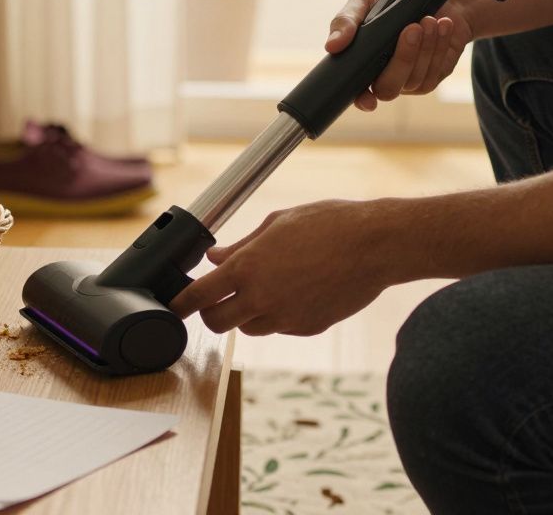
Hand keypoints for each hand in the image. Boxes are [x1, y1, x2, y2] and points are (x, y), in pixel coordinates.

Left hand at [169, 199, 419, 336]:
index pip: (199, 297)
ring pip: (248, 329)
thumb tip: (216, 257)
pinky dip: (277, 315)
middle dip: (212, 313)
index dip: (182, 304)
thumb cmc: (329, 224)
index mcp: (248, 267)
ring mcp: (286, 317)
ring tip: (263, 288)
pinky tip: (293, 292)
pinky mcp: (307, 327)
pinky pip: (279, 327)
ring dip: (246, 314)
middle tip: (217, 298)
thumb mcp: (277, 224)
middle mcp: (262, 298)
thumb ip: (242, 246)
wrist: (377, 245)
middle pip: (217, 323)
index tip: (176, 306)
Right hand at [325, 0, 474, 111]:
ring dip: (425, 48)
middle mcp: (384, 78)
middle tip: (412, 28)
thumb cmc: (394, 2)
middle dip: (403, 58)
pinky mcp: (433, 75)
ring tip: (429, 19)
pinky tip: (443, 26)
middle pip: (388, 89)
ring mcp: (409, 81)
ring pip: (414, 79)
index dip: (361, 99)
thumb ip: (345, 20)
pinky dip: (439, 47)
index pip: (356, 93)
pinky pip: (434, 72)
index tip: (367, 99)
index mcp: (362, 66)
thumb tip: (331, 46)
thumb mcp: (364, 3)